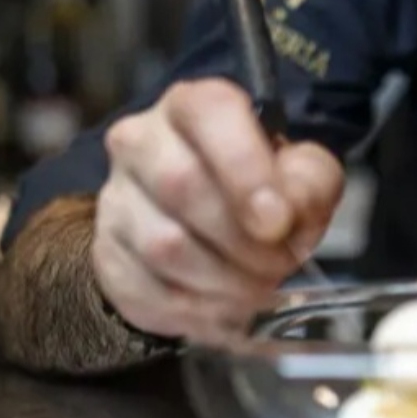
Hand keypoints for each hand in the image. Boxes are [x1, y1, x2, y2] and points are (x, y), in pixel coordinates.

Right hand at [93, 77, 343, 339]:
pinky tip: (228, 309)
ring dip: (223, 281)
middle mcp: (142, 141)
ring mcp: (116, 198)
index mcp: (195, 107)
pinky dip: (197, 311)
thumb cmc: (266, 191)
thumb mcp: (306, 175)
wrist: (217, 231)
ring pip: (162, 245)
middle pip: (180, 184)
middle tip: (279, 265)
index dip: (246, 168)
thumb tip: (288, 212)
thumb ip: (309, 182)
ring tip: (260, 289)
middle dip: (242, 239)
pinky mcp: (106, 253)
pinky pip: (145, 290)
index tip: (277, 222)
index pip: (211, 113)